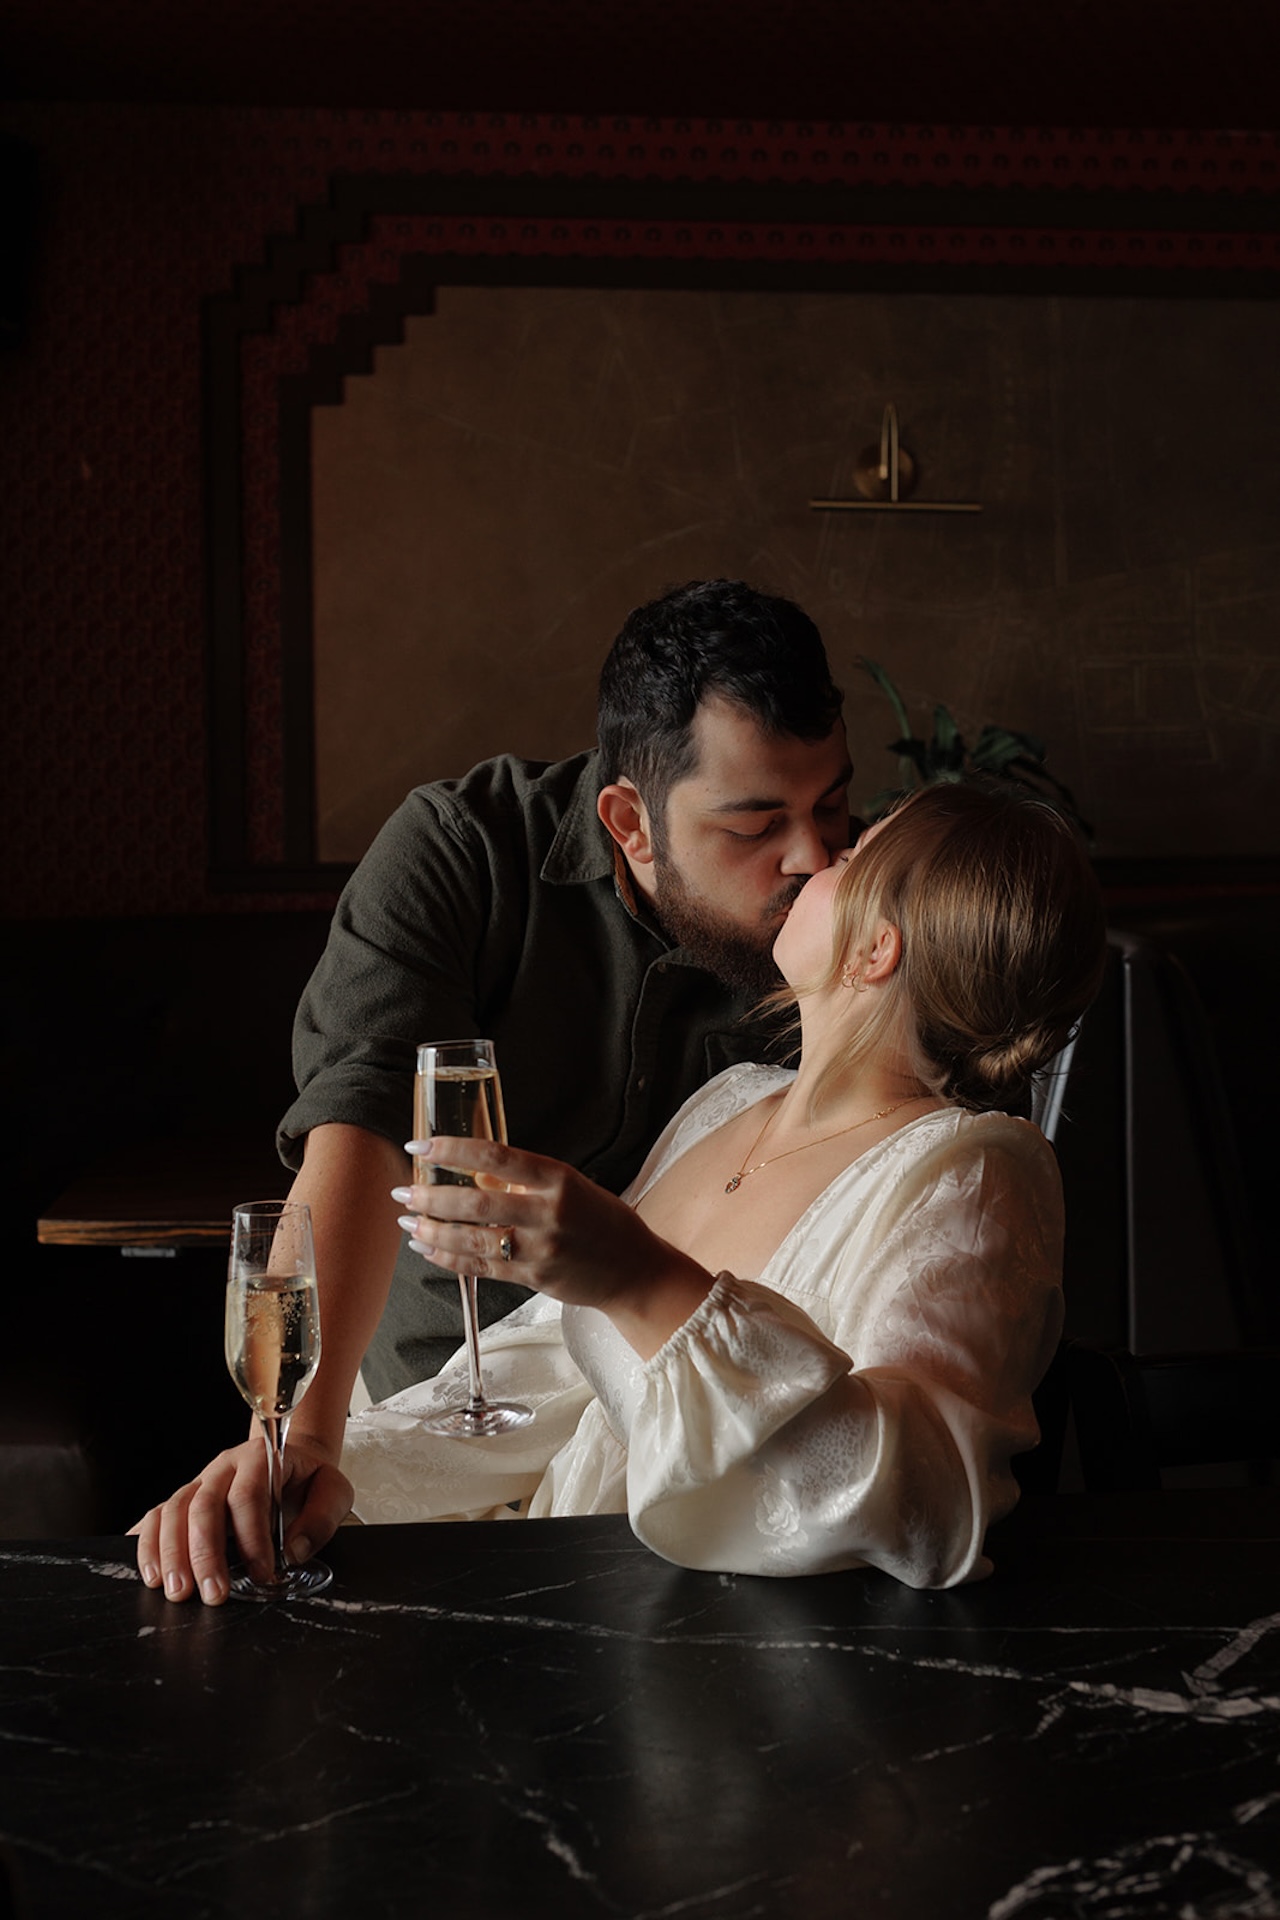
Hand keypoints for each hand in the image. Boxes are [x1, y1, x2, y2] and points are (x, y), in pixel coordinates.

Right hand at [128, 1433, 353, 1605]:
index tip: (263, 1575)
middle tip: (212, 1594)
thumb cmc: (310, 1481)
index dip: (252, 1539)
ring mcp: (199, 1482)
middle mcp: (223, 1467)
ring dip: (170, 1554)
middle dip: (205, 1554)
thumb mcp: (334, 1490)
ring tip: (175, 1591)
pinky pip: (155, 1516)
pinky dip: (146, 1542)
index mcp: (260, 1458)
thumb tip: (292, 1553)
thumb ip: (321, 1518)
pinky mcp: (185, 1499)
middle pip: (203, 1506)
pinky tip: (145, 1570)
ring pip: (173, 1511)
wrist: (293, 1463)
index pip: (248, 1497)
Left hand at [394, 1136, 713, 1356]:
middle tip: (402, 1190)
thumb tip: (474, 1171)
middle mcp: (549, 1213)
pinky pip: (481, 1267)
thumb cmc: (602, 1221)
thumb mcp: (571, 1186)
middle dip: (431, 1197)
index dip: (452, 1150)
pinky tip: (427, 1247)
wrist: (635, 1271)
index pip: (496, 1157)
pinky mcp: (534, 1279)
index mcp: (559, 1179)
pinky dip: (449, 1257)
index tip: (420, 1146)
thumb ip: (524, 1180)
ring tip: (407, 1220)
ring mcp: (541, 1249)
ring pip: (473, 1239)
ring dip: (433, 1229)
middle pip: (476, 1203)